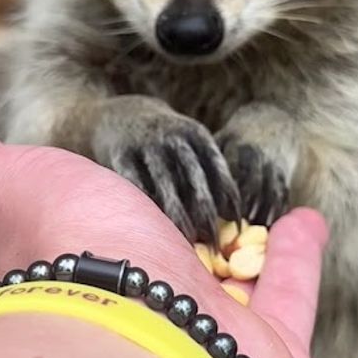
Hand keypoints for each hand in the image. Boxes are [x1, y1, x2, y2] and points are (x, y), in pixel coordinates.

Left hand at [0, 125, 326, 357]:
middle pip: (166, 275)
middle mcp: (144, 317)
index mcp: (85, 278)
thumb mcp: (5, 186)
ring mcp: (211, 342)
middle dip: (181, 241)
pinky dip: (298, 258)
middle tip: (199, 203)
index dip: (109, 211)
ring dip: (245, 246)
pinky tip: (306, 218)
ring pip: (232, 288)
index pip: (97, 243)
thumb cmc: (70, 264)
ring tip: (260, 208)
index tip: (124, 180)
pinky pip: (290, 299)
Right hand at [93, 95, 239, 244]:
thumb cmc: (166, 144)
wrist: (121, 114)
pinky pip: (135, 184)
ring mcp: (145, 144)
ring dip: (178, 215)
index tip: (238, 226)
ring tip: (187, 241)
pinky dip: (146, 205)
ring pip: (166, 185)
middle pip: (195, 179)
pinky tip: (153, 227)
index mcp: (196, 134)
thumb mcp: (191, 146)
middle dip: (207, 213)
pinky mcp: (120, 154)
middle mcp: (173, 137)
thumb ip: (210, 174)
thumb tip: (234, 217)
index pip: (218, 169)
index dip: (230, 198)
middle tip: (216, 244)